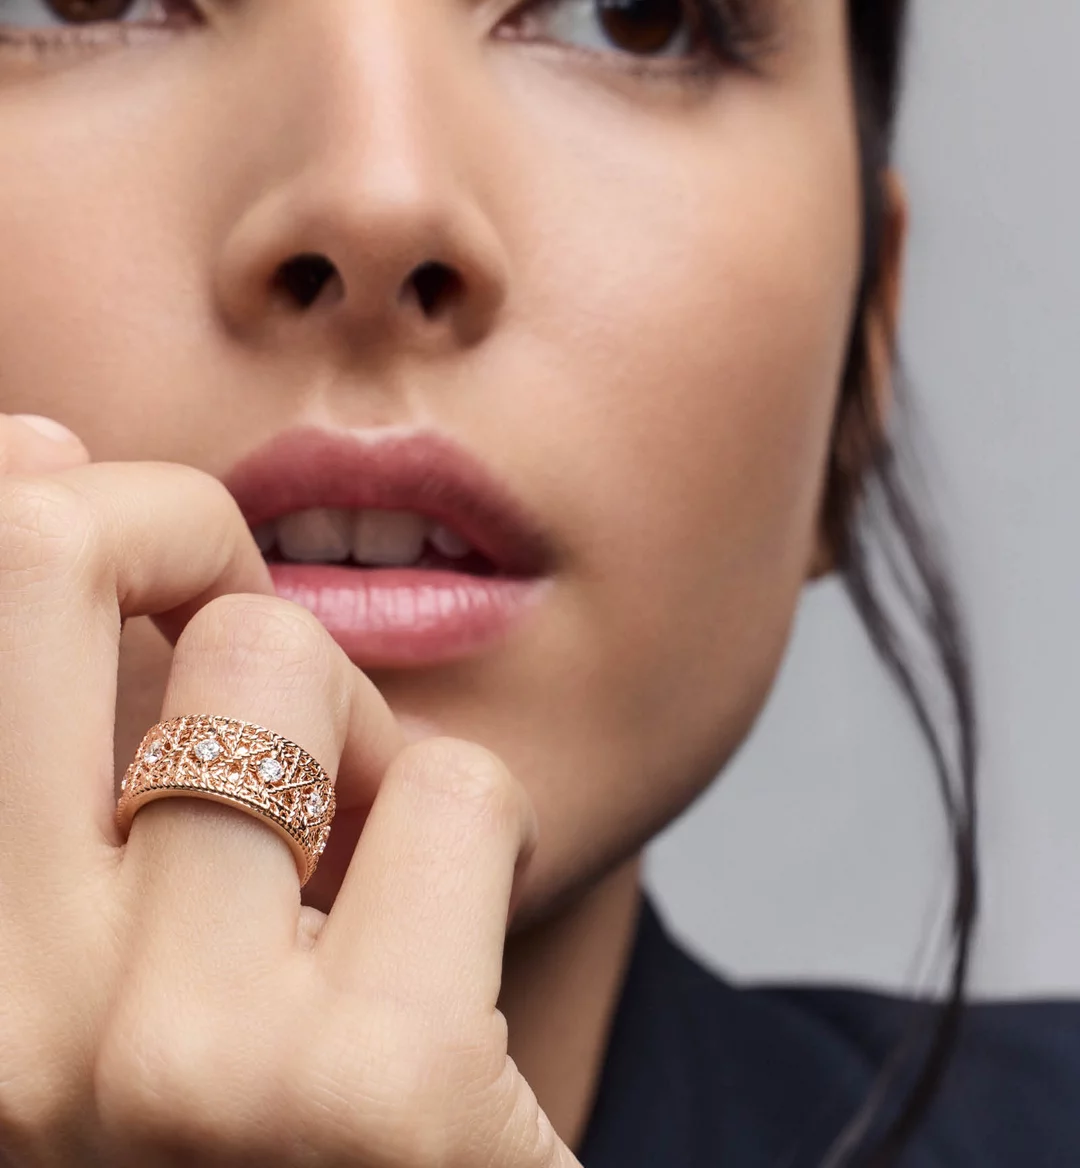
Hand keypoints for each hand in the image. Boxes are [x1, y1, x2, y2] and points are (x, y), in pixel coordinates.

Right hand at [0, 415, 577, 1166]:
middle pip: (53, 550)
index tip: (137, 548)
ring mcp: (176, 1057)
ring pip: (276, 655)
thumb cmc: (234, 1121)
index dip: (56, 506)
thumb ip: (59, 721)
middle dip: (183, 540)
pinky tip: (443, 945)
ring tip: (356, 854)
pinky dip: (468, 822)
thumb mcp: (89, 936)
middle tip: (253, 650)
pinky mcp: (379, 1083)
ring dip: (347, 726)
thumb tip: (39, 439)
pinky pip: (452, 785)